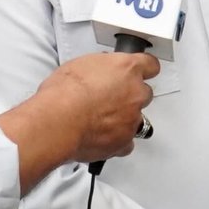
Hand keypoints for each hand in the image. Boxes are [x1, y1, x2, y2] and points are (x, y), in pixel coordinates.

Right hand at [0, 50, 159, 189]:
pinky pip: (128, 143)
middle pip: (144, 93)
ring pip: (137, 119)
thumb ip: (99, 70)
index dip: (145, 69)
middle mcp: (135, 93)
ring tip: (101, 121)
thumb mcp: (80, 66)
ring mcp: (132, 118)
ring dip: (124, 119)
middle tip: (111, 98)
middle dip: (131, 96)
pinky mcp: (124, 142)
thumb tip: (97, 73)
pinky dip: (118, 141)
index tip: (142, 71)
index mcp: (126, 68)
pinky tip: (103, 137)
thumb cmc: (64, 93)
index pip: (150, 65)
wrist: (58, 122)